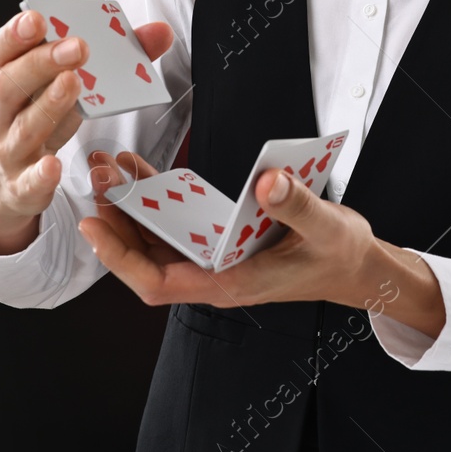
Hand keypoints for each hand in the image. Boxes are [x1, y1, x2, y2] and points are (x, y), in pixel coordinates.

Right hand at [0, 9, 173, 254]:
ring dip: (48, 105)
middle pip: (12, 84)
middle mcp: (0, 112)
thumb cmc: (39, 118)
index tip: (37, 19)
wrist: (3, 183)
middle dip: (42, 63)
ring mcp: (8, 149)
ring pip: (24, 127)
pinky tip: (54, 166)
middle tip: (78, 47)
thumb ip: (114, 56)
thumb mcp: (64, 84)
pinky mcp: (20, 187)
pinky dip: (40, 174)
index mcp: (4, 79)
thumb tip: (160, 33)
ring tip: (73, 84)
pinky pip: (28, 181)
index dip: (14, 35)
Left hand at [79, 150, 379, 308]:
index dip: (120, 257)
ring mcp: (216, 258)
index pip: (159, 282)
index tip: (94, 226)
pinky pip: (177, 224)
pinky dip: (157, 198)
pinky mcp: (222, 241)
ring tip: (109, 169)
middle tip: (97, 179)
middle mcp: (215, 274)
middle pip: (147, 258)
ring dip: (130, 208)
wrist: (356, 265)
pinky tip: (140, 169)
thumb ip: (295, 206)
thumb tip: (267, 183)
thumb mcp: (325, 228)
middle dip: (116, 223)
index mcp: (231, 283)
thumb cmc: (339, 254)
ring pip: (157, 240)